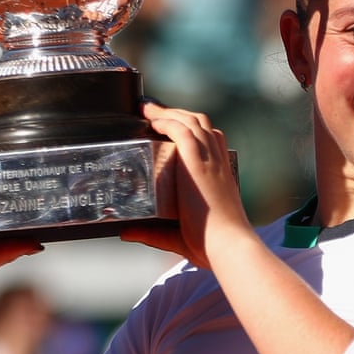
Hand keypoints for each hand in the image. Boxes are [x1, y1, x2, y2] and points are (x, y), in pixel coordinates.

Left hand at [119, 100, 249, 266]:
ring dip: (169, 111)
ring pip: (191, 121)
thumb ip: (151, 233)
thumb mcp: (178, 234)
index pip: (210, 139)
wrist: (227, 245)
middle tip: (154, 111)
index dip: (193, 128)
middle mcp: (217, 162)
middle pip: (200, 123)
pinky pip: (182, 130)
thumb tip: (126, 232)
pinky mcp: (197, 161)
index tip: (173, 126)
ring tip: (148, 108)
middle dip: (177, 113)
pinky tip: (153, 120)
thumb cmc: (210, 245)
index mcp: (220, 174)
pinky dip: (168, 121)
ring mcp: (208, 160)